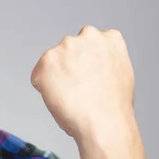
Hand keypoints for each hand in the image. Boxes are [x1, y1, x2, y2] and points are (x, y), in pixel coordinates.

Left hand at [31, 25, 134, 141]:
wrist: (104, 123)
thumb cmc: (113, 107)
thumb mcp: (120, 73)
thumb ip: (104, 61)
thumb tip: (91, 64)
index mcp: (110, 38)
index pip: (91, 42)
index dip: (88, 62)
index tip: (91, 75)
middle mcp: (87, 35)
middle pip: (70, 49)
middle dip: (71, 64)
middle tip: (80, 88)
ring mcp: (65, 47)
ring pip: (54, 61)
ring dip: (57, 75)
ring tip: (73, 95)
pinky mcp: (46, 60)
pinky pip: (38, 75)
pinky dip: (44, 87)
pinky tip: (60, 98)